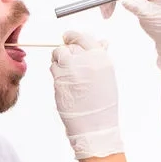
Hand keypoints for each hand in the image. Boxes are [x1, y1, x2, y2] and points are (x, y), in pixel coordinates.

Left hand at [50, 31, 123, 159]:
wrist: (95, 124)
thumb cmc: (103, 102)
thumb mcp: (107, 76)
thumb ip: (101, 56)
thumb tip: (102, 41)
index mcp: (101, 57)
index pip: (83, 37)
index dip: (73, 37)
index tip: (68, 38)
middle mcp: (86, 60)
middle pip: (69, 45)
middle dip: (67, 50)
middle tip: (69, 61)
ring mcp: (71, 69)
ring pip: (58, 54)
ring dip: (59, 60)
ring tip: (67, 73)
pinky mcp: (59, 79)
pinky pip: (53, 67)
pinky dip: (56, 71)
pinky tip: (64, 82)